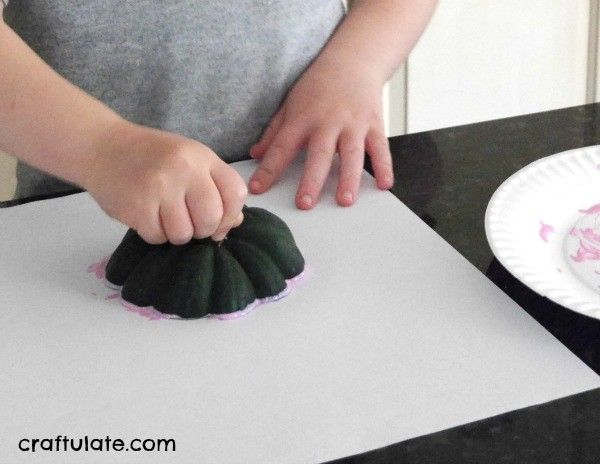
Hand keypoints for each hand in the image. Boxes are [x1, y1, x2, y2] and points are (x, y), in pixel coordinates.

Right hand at [83, 122, 246, 244]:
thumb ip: (215, 187)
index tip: (219, 220)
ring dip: (177, 233)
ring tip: (165, 216)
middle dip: (203, 230)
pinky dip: (155, 233)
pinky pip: (158, 237)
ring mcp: (159, 188)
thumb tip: (235, 222)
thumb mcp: (190, 160)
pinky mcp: (136, 207)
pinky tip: (147, 216)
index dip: (231, 215)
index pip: (236, 194)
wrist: (102, 146)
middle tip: (189, 221)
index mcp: (201, 157)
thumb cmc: (152, 156)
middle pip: (211, 219)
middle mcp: (183, 170)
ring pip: (184, 234)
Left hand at [249, 57, 393, 208]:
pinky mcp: (374, 124)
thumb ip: (274, 131)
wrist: (353, 59)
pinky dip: (384, 166)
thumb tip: (256, 154)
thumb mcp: (291, 103)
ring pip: (351, 154)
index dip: (269, 169)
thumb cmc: (319, 84)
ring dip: (348, 178)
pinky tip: (384, 185)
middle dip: (311, 180)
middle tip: (305, 203)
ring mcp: (353, 124)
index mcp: (303, 118)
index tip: (258, 189)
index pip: (282, 147)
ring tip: (345, 200)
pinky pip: (380, 148)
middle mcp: (328, 122)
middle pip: (319, 154)